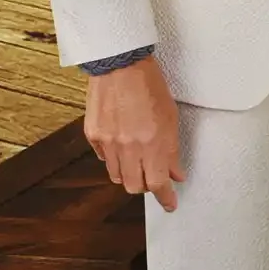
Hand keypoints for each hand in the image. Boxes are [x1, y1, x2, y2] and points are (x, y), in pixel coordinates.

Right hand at [84, 57, 184, 209]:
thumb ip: (172, 150)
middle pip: (134, 186)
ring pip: (117, 176)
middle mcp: (129, 147)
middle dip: (146, 186)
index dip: (165, 198)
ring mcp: (108, 142)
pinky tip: (122, 145)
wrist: (120, 65)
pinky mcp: (93, 134)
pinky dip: (114, 158)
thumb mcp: (171, 118)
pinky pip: (104, 159)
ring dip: (130, 174)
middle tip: (153, 177)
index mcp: (152, 143)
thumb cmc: (150, 86)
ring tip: (138, 159)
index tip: (170, 204)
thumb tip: (175, 173)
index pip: (158, 183)